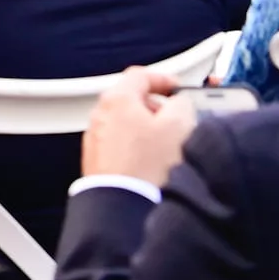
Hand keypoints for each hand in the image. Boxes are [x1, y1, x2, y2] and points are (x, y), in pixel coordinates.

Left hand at [78, 66, 200, 185]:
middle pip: (132, 100)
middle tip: (177, 120)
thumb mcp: (177, 126)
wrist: (121, 204)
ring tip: (167, 146)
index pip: (140, 75)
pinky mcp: (97, 161)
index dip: (164, 80)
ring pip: (127, 124)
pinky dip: (136, 148)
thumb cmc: (145, 166)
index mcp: (117, 99)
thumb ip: (182, 104)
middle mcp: (100, 115)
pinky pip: (120, 145)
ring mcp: (96, 139)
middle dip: (157, 108)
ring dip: (147, 130)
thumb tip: (179, 102)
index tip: (178, 90)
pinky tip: (152, 164)